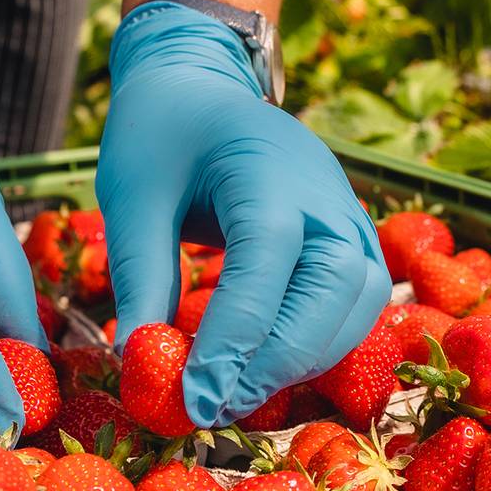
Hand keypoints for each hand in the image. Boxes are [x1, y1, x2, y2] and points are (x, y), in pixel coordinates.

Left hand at [98, 1, 390, 428]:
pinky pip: (356, 301)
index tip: (195, 397)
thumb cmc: (161, 133)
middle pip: (333, 292)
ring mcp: (346, 211)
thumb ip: (142, 277)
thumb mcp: (131, 198)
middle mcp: (324, 192)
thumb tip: (141, 361)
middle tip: (217, 405)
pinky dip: (321, 342)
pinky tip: (271, 364)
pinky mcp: (348, 235)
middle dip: (278, 361)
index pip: (266, 265)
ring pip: (358, 305)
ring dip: (304, 359)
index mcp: (266, 168)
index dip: (235, 339)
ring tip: (239, 392)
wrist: (201, 85)